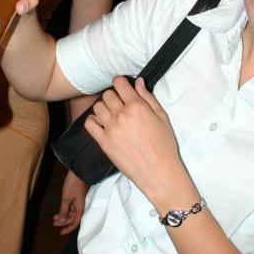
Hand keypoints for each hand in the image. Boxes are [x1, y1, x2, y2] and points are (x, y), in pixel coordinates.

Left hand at [53, 171, 86, 234]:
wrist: (78, 171)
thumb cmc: (73, 184)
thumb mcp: (66, 198)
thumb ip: (64, 210)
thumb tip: (62, 220)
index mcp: (80, 208)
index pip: (75, 223)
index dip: (68, 229)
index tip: (61, 233)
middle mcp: (80, 206)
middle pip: (72, 218)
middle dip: (63, 222)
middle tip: (54, 223)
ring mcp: (78, 201)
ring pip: (71, 213)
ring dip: (63, 216)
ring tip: (54, 218)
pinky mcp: (75, 197)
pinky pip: (70, 207)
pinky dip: (64, 210)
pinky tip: (58, 211)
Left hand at [83, 76, 186, 200]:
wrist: (158, 172)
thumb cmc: (164, 146)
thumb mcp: (162, 117)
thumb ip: (148, 97)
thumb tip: (138, 81)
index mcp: (137, 107)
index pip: (119, 84)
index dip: (120, 83)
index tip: (122, 87)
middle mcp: (121, 115)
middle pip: (107, 95)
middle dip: (114, 96)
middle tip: (120, 105)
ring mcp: (110, 129)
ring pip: (98, 107)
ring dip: (104, 108)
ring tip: (112, 115)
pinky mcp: (103, 142)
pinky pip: (89, 124)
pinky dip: (93, 120)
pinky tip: (102, 124)